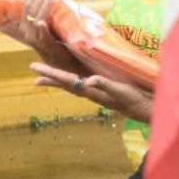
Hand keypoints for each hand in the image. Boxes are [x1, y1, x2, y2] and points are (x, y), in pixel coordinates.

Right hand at [0, 0, 83, 71]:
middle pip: (32, 10)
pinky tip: (42, 22)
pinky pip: (42, 36)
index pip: (29, 5)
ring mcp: (35, 39)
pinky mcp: (45, 46)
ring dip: (44, 8)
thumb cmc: (55, 40)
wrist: (59, 61)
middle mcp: (28, 31)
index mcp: (26, 24)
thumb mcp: (49, 24)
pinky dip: (42, 29)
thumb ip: (47, 12)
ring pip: (37, 20)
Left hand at [30, 62, 152, 122]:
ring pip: (72, 86)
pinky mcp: (102, 93)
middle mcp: (90, 93)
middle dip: (50, 77)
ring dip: (58, 81)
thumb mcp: (120, 90)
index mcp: (92, 90)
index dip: (52, 74)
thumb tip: (88, 80)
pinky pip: (82, 86)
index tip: (37, 68)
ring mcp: (96, 94)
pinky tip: (73, 81)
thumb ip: (105, 85)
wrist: (145, 110)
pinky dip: (72, 82)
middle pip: (66, 84)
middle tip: (33, 68)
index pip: (68, 80)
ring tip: (43, 78)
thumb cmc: (134, 99)